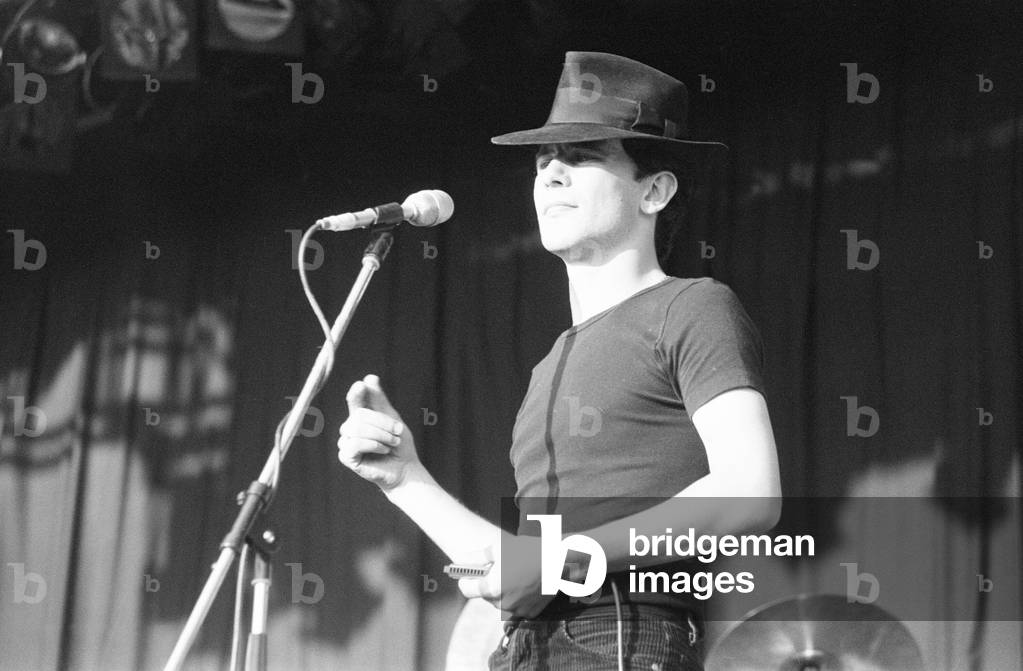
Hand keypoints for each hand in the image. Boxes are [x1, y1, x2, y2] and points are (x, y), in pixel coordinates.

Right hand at [337, 374, 419, 489]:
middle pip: (359, 414)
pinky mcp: (346, 457)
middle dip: (383, 423)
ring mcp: (346, 442)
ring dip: (380, 435)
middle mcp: (350, 427)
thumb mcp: (392, 418)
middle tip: (397, 433)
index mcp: (360, 415)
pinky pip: (355, 444)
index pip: (354, 399)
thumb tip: (370, 377)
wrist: (404, 468)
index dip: (356, 392)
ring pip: (357, 428)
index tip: (362, 385)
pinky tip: (383, 450)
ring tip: (392, 443)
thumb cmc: (398, 444)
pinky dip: (373, 445)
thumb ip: (379, 400)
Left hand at [456, 533, 553, 618]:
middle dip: (488, 582)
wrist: (561, 562)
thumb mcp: (499, 549)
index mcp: (492, 587)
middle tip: (499, 568)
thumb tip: (460, 560)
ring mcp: (517, 610)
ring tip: (516, 573)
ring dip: (504, 590)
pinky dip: (519, 597)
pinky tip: (527, 582)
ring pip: (501, 601)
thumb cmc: (528, 551)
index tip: (467, 573)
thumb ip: (477, 557)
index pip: (466, 589)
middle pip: (485, 595)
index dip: (465, 579)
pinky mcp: (531, 613)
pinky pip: (517, 606)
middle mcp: (502, 603)